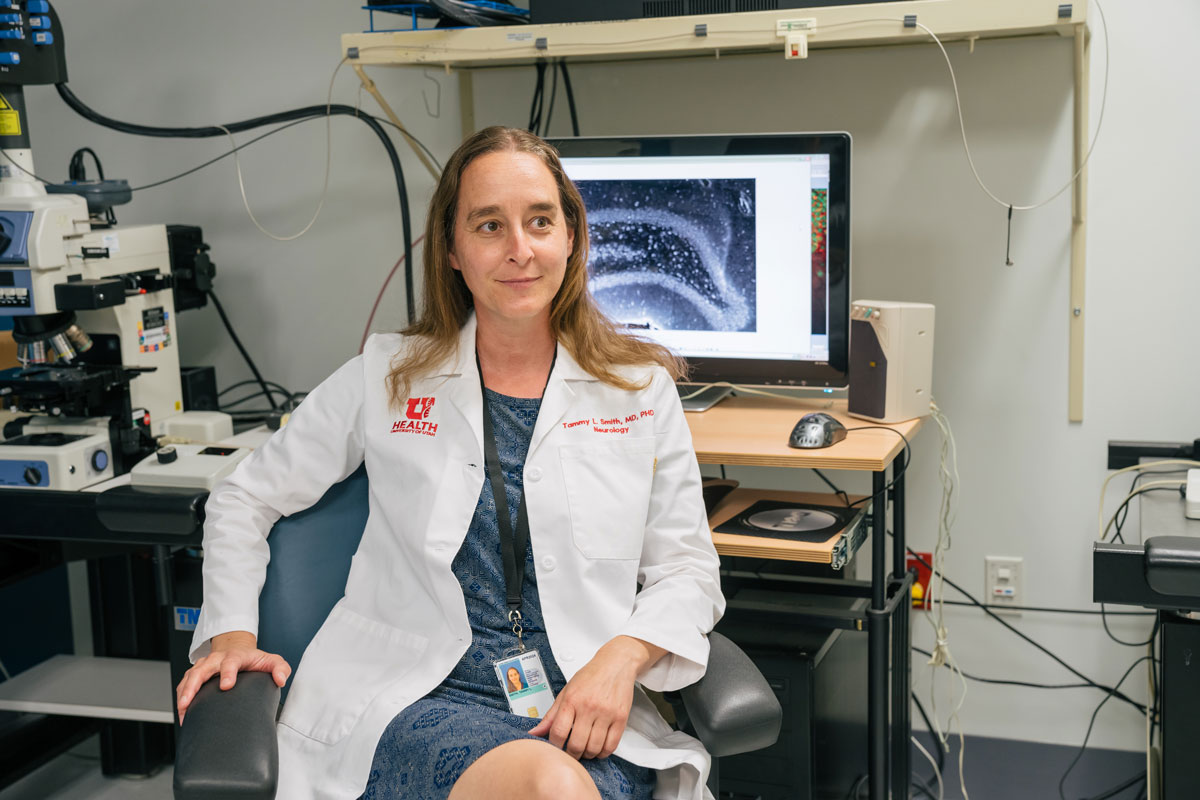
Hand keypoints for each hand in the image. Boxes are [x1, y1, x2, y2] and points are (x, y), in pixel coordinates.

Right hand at [175, 630, 290, 724]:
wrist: (237, 649)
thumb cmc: (253, 659)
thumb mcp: (271, 660)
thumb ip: (280, 668)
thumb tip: (280, 680)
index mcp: (235, 656)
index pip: (230, 662)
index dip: (227, 673)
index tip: (226, 686)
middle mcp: (216, 659)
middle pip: (201, 670)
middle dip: (194, 686)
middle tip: (189, 702)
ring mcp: (204, 666)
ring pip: (190, 677)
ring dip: (184, 693)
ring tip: (182, 710)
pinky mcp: (196, 673)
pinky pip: (184, 683)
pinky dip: (181, 696)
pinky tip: (182, 712)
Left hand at [529, 636, 664, 759]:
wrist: (616, 663)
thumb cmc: (591, 676)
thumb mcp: (566, 691)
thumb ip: (551, 715)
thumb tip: (535, 732)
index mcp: (572, 700)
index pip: (558, 732)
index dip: (554, 746)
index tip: (556, 747)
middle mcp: (589, 707)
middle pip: (577, 745)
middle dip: (571, 754)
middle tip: (571, 752)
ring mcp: (606, 713)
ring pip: (594, 748)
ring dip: (587, 755)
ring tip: (585, 749)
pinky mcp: (621, 718)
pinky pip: (611, 745)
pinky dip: (603, 752)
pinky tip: (599, 748)